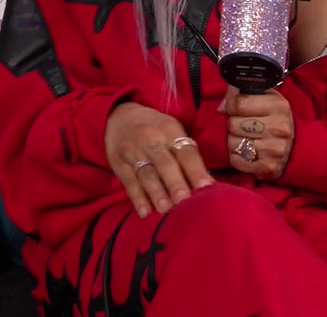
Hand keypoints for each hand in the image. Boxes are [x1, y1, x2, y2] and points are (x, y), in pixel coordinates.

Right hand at [104, 102, 210, 217]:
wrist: (119, 115)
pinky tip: (145, 212)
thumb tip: (205, 184)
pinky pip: (129, 181)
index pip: (186, 152)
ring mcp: (133, 151)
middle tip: (184, 202)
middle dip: (175, 183)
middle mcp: (151, 139)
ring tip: (165, 210)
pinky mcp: (119, 162)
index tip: (206, 188)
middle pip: (165, 164)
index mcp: (170, 130)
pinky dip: (137, 197)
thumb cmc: (155, 128)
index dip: (196, 171)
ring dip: (156, 193)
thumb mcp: (172, 130)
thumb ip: (186, 153)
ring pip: (147, 174)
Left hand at [222, 88, 293, 179]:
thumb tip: (222, 106)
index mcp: (278, 106)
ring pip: (233, 143)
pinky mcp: (269, 167)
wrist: (296, 146)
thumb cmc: (275, 118)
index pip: (239, 104)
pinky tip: (246, 152)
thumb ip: (241, 93)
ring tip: (245, 138)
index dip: (231, 106)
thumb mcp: (265, 97)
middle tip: (242, 125)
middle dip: (233, 124)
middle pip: (233, 124)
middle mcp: (278, 127)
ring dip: (234, 141)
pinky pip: (236, 161)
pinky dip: (237, 157)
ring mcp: (275, 149)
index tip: (234, 108)